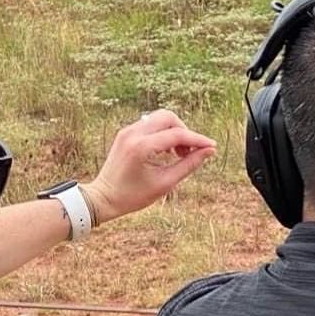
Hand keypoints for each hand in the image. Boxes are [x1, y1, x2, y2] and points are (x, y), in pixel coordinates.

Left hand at [81, 110, 216, 224]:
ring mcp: (127, 131)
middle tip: (190, 152)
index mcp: (142, 147)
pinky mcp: (125, 133)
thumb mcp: (164, 184)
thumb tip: (208, 152)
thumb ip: (188, 165)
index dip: (197, 140)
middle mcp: (133, 133)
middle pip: (169, 117)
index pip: (177, 135)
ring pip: (160, 118)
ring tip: (178, 153)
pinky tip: (166, 151)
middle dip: (185, 132)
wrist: (103, 198)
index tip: (211, 147)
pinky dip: (162, 133)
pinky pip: (150, 124)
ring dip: (174, 131)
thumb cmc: (132, 196)